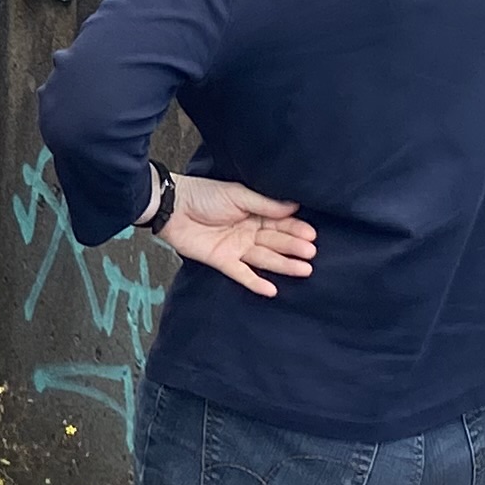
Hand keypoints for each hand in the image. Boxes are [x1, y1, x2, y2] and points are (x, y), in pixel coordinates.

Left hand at [163, 175, 317, 297]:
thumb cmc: (204, 194)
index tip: (312, 235)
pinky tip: (272, 290)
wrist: (172, 206)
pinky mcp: (222, 261)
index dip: (295, 229)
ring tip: (305, 270)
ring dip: (284, 265)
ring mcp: (236, 248)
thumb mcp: (238, 195)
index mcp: (254, 213)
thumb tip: (294, 207)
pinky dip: (256, 283)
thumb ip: (264, 204)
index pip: (280, 223)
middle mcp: (249, 232)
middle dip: (294, 247)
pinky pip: (242, 274)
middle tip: (311, 253)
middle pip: (275, 242)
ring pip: (264, 258)